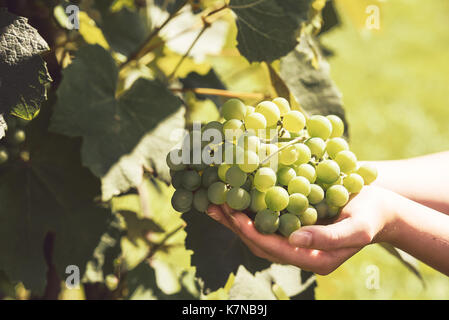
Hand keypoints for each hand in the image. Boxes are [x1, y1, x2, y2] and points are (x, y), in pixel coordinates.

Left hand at [206, 186, 398, 274]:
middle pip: (259, 243)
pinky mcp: (293, 226)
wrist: (379, 208)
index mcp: (313, 259)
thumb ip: (327, 238)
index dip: (251, 232)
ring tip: (214, 202)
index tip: (232, 214)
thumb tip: (293, 240)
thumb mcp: (357, 228)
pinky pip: (265, 221)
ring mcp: (294, 241)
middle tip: (213, 206)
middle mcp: (299, 253)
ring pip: (258, 234)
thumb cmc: (372, 215)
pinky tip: (235, 197)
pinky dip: (248, 210)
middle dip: (235, 225)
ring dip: (236, 219)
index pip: (273, 249)